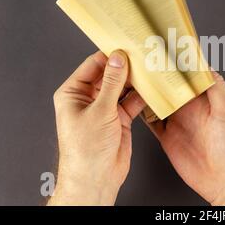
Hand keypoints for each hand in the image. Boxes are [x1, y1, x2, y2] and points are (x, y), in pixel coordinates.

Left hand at [48, 51, 145, 205]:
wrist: (96, 178)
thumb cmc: (85, 150)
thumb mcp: (100, 110)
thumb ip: (112, 83)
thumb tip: (118, 59)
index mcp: (73, 93)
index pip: (93, 65)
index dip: (109, 55)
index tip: (126, 46)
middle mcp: (88, 99)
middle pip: (109, 75)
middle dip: (125, 67)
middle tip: (142, 56)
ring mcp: (105, 108)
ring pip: (122, 88)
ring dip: (135, 81)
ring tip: (149, 69)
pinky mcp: (119, 118)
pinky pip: (131, 102)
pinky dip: (141, 96)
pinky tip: (151, 88)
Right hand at [146, 72, 224, 205]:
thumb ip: (217, 88)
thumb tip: (206, 66)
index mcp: (207, 98)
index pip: (190, 76)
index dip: (180, 64)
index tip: (167, 51)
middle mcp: (191, 108)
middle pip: (171, 86)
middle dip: (159, 75)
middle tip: (144, 61)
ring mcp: (179, 122)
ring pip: (158, 101)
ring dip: (148, 92)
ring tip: (135, 78)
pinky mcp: (168, 137)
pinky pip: (152, 122)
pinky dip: (142, 113)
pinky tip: (134, 104)